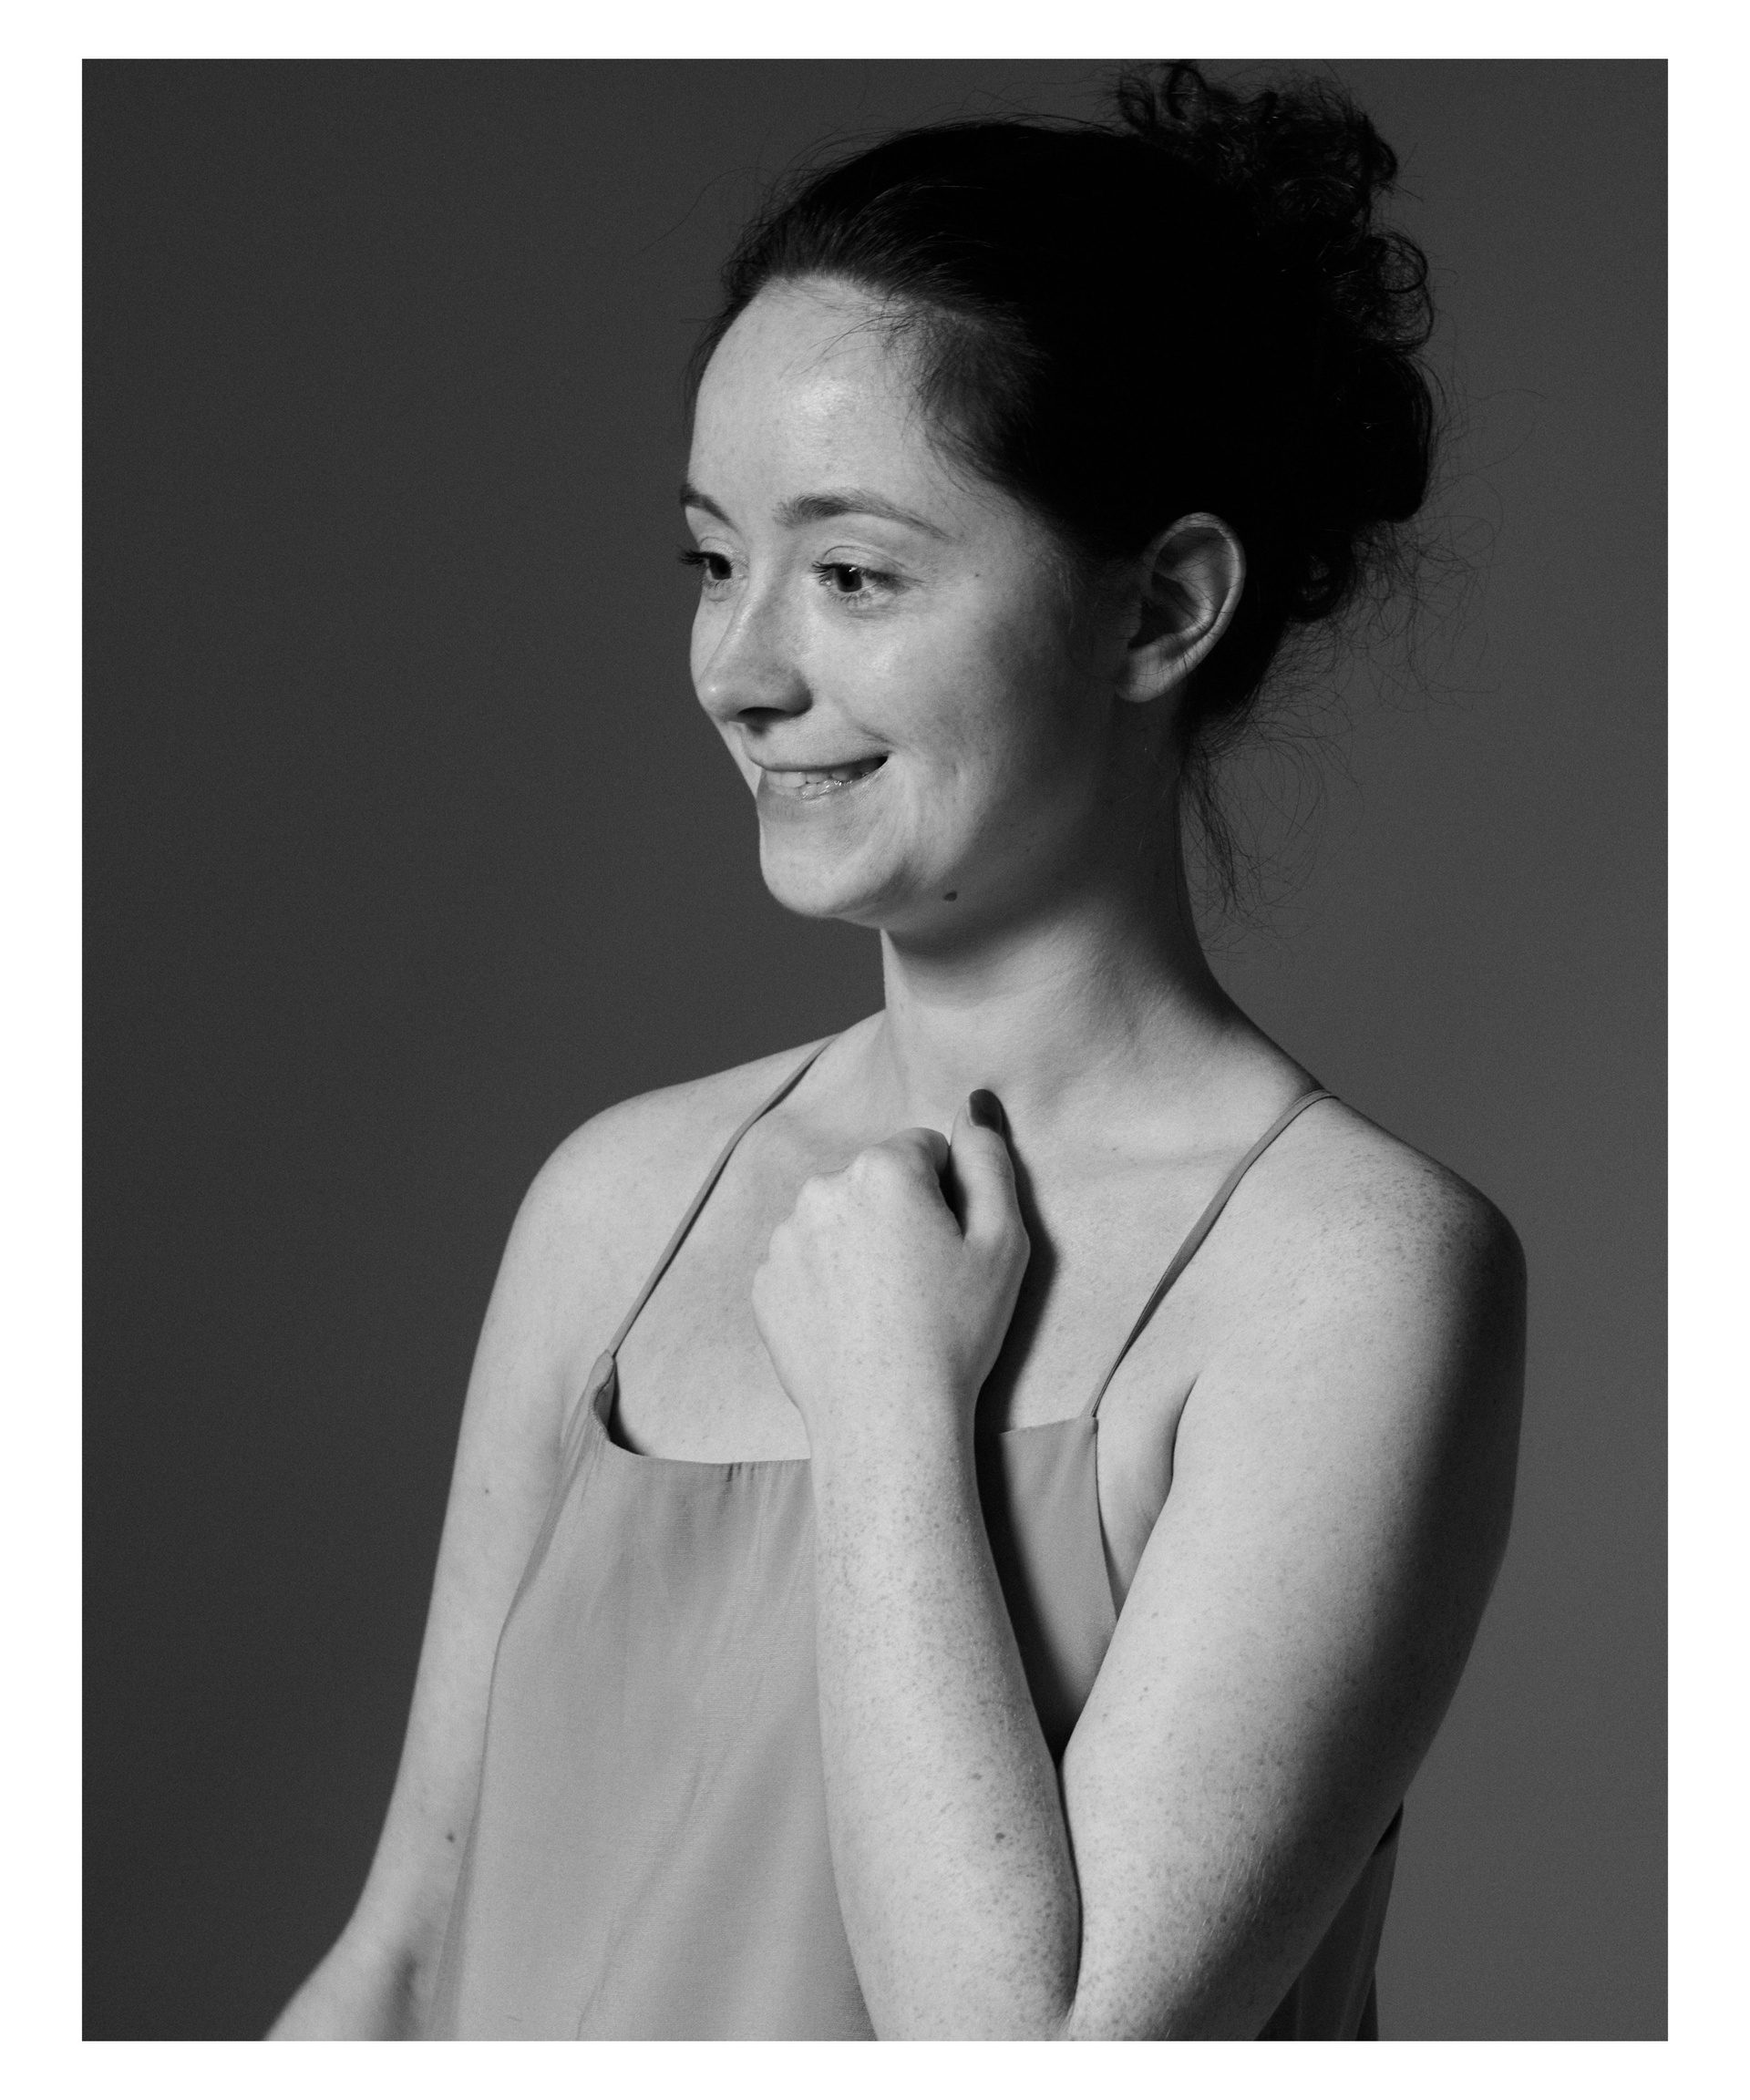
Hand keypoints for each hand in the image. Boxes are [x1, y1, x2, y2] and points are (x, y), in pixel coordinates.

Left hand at [751, 1093, 1029, 1456]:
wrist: (886, 1419)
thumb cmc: (955, 1331)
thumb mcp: (1002, 1243)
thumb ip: (990, 1160)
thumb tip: (974, 1103)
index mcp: (882, 1169)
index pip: (924, 1149)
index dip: (948, 1196)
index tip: (953, 1246)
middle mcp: (822, 1189)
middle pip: (875, 1182)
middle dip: (898, 1215)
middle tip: (923, 1281)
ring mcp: (784, 1237)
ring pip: (837, 1221)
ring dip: (859, 1246)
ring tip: (886, 1308)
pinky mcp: (763, 1283)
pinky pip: (804, 1263)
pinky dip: (826, 1282)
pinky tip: (852, 1325)